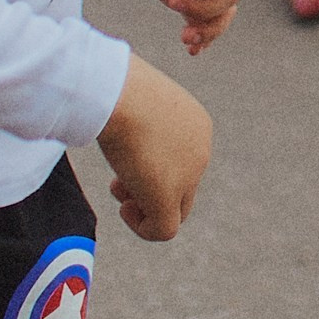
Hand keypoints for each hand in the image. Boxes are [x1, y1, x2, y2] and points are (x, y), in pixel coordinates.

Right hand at [96, 55, 211, 240]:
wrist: (118, 92)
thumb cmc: (119, 88)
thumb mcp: (137, 102)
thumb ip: (141, 123)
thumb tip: (128, 137)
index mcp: (197, 125)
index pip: (182, 160)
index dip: (153, 168)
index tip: (127, 159)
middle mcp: (200, 150)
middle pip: (182, 187)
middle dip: (149, 190)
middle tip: (120, 183)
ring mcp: (187, 174)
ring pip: (174, 210)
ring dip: (144, 208)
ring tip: (120, 190)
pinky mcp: (167, 196)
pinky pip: (164, 230)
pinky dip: (143, 228)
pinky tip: (125, 209)